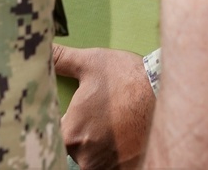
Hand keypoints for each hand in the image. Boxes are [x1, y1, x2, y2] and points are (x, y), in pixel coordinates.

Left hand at [53, 45, 154, 169]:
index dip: (58, 127)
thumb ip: (61, 60)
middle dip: (81, 136)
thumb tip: (42, 49)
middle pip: (73, 152)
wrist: (164, 93)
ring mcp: (109, 167)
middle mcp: (87, 157)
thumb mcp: (90, 63)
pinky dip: (114, 155)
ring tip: (110, 126)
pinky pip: (112, 166)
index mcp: (72, 134)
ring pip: (93, 161)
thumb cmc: (126, 78)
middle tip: (94, 119)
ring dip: (97, 147)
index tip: (68, 118)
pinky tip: (121, 138)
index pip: (52, 139)